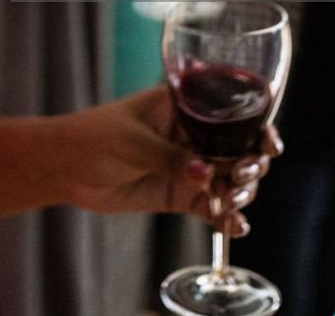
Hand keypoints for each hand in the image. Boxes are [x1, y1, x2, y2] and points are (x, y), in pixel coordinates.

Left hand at [48, 86, 279, 233]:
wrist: (65, 168)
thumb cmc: (93, 137)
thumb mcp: (133, 141)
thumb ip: (170, 157)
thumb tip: (204, 171)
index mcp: (185, 107)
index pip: (230, 115)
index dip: (256, 128)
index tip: (269, 144)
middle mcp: (194, 136)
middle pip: (239, 149)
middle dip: (251, 163)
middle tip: (242, 175)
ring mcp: (190, 166)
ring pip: (230, 180)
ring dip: (240, 192)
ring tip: (231, 201)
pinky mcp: (181, 194)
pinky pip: (211, 207)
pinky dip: (226, 218)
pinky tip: (234, 227)